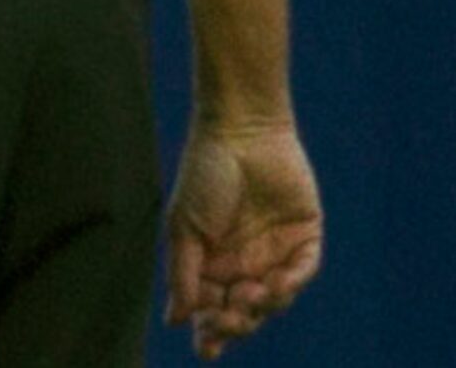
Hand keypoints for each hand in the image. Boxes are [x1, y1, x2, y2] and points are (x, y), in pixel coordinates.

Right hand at [165, 120, 321, 357]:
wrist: (238, 133)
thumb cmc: (203, 175)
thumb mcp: (183, 227)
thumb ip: (183, 274)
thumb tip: (175, 321)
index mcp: (211, 262)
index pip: (212, 308)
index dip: (210, 332)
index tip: (206, 350)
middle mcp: (244, 263)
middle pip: (244, 310)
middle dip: (235, 323)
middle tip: (227, 322)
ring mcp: (275, 252)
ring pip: (276, 298)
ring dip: (263, 304)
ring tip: (249, 295)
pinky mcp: (304, 238)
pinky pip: (303, 271)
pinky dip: (292, 283)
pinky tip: (276, 283)